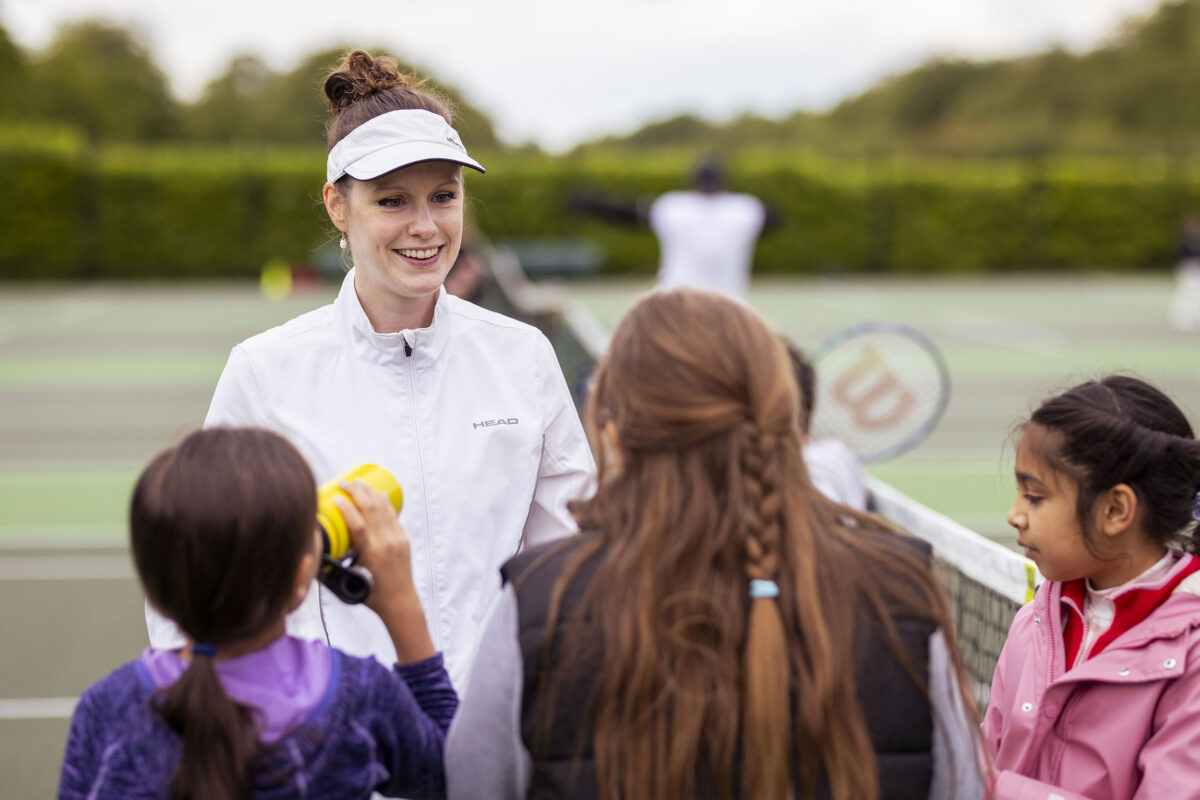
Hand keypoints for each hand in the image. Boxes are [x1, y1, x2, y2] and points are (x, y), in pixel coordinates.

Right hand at [333, 480, 434, 662]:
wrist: (400, 602)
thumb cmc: (372, 595)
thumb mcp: (349, 580)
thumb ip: (331, 568)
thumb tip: (310, 557)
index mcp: (372, 553)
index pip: (358, 524)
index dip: (346, 508)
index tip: (334, 497)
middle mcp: (386, 542)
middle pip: (371, 509)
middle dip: (357, 491)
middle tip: (344, 483)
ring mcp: (397, 539)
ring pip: (383, 509)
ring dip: (370, 492)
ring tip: (358, 482)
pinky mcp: (403, 539)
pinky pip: (394, 515)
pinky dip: (385, 502)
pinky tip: (379, 493)